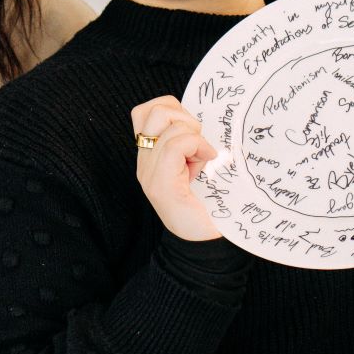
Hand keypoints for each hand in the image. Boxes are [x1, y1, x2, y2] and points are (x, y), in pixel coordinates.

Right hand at [130, 95, 221, 241]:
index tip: (193, 132)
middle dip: (184, 118)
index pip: (146, 111)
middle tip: (199, 145)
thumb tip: (199, 121)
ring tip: (203, 159)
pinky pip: (175, 146)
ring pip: (167, 125)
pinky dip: (197, 147)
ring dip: (194, 136)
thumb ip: (191, 144)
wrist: (207, 243)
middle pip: (154, 110)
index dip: (173, 109)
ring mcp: (149, 174)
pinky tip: (208, 161)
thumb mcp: (198, 165)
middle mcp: (144, 163)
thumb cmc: (208, 205)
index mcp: (151, 156)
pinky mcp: (161, 184)